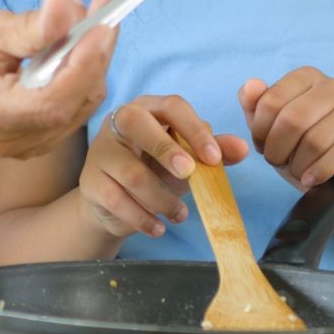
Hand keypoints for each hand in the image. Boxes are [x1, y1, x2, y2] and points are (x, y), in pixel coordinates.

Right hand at [0, 0, 120, 159]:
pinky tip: (79, 40)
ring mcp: (25, 144)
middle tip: (105, 4)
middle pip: (74, 100)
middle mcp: (9, 140)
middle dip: (95, 50)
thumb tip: (69, 7)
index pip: (52, 98)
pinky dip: (83, 70)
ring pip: (81, 102)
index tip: (103, 23)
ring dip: (93, 57)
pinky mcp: (37, 136)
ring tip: (90, 14)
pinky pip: (75, 105)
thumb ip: (31, 25)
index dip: (84, 61)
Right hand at [79, 94, 248, 239]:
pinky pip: (117, 200)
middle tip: (189, 175)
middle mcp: (119, 121)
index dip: (193, 129)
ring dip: (161, 198)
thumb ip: (213, 151)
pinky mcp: (90, 181)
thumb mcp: (187, 159)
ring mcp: (101, 150)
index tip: (214, 158)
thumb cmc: (155, 169)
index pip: (171, 106)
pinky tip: (158, 227)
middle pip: (137, 123)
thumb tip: (243, 148)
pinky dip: (143, 218)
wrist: (115, 202)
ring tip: (180, 214)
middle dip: (166, 149)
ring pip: (130, 171)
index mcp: (149, 108)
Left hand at [239, 68, 333, 200]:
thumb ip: (255, 104)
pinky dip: (320, 171)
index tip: (262, 146)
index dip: (260, 130)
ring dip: (298, 164)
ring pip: (316, 139)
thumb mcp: (272, 127)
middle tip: (277, 162)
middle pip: (293, 119)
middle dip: (278, 149)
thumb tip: (252, 86)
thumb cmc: (302, 146)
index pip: (271, 100)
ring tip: (297, 171)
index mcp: (308, 76)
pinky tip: (311, 179)